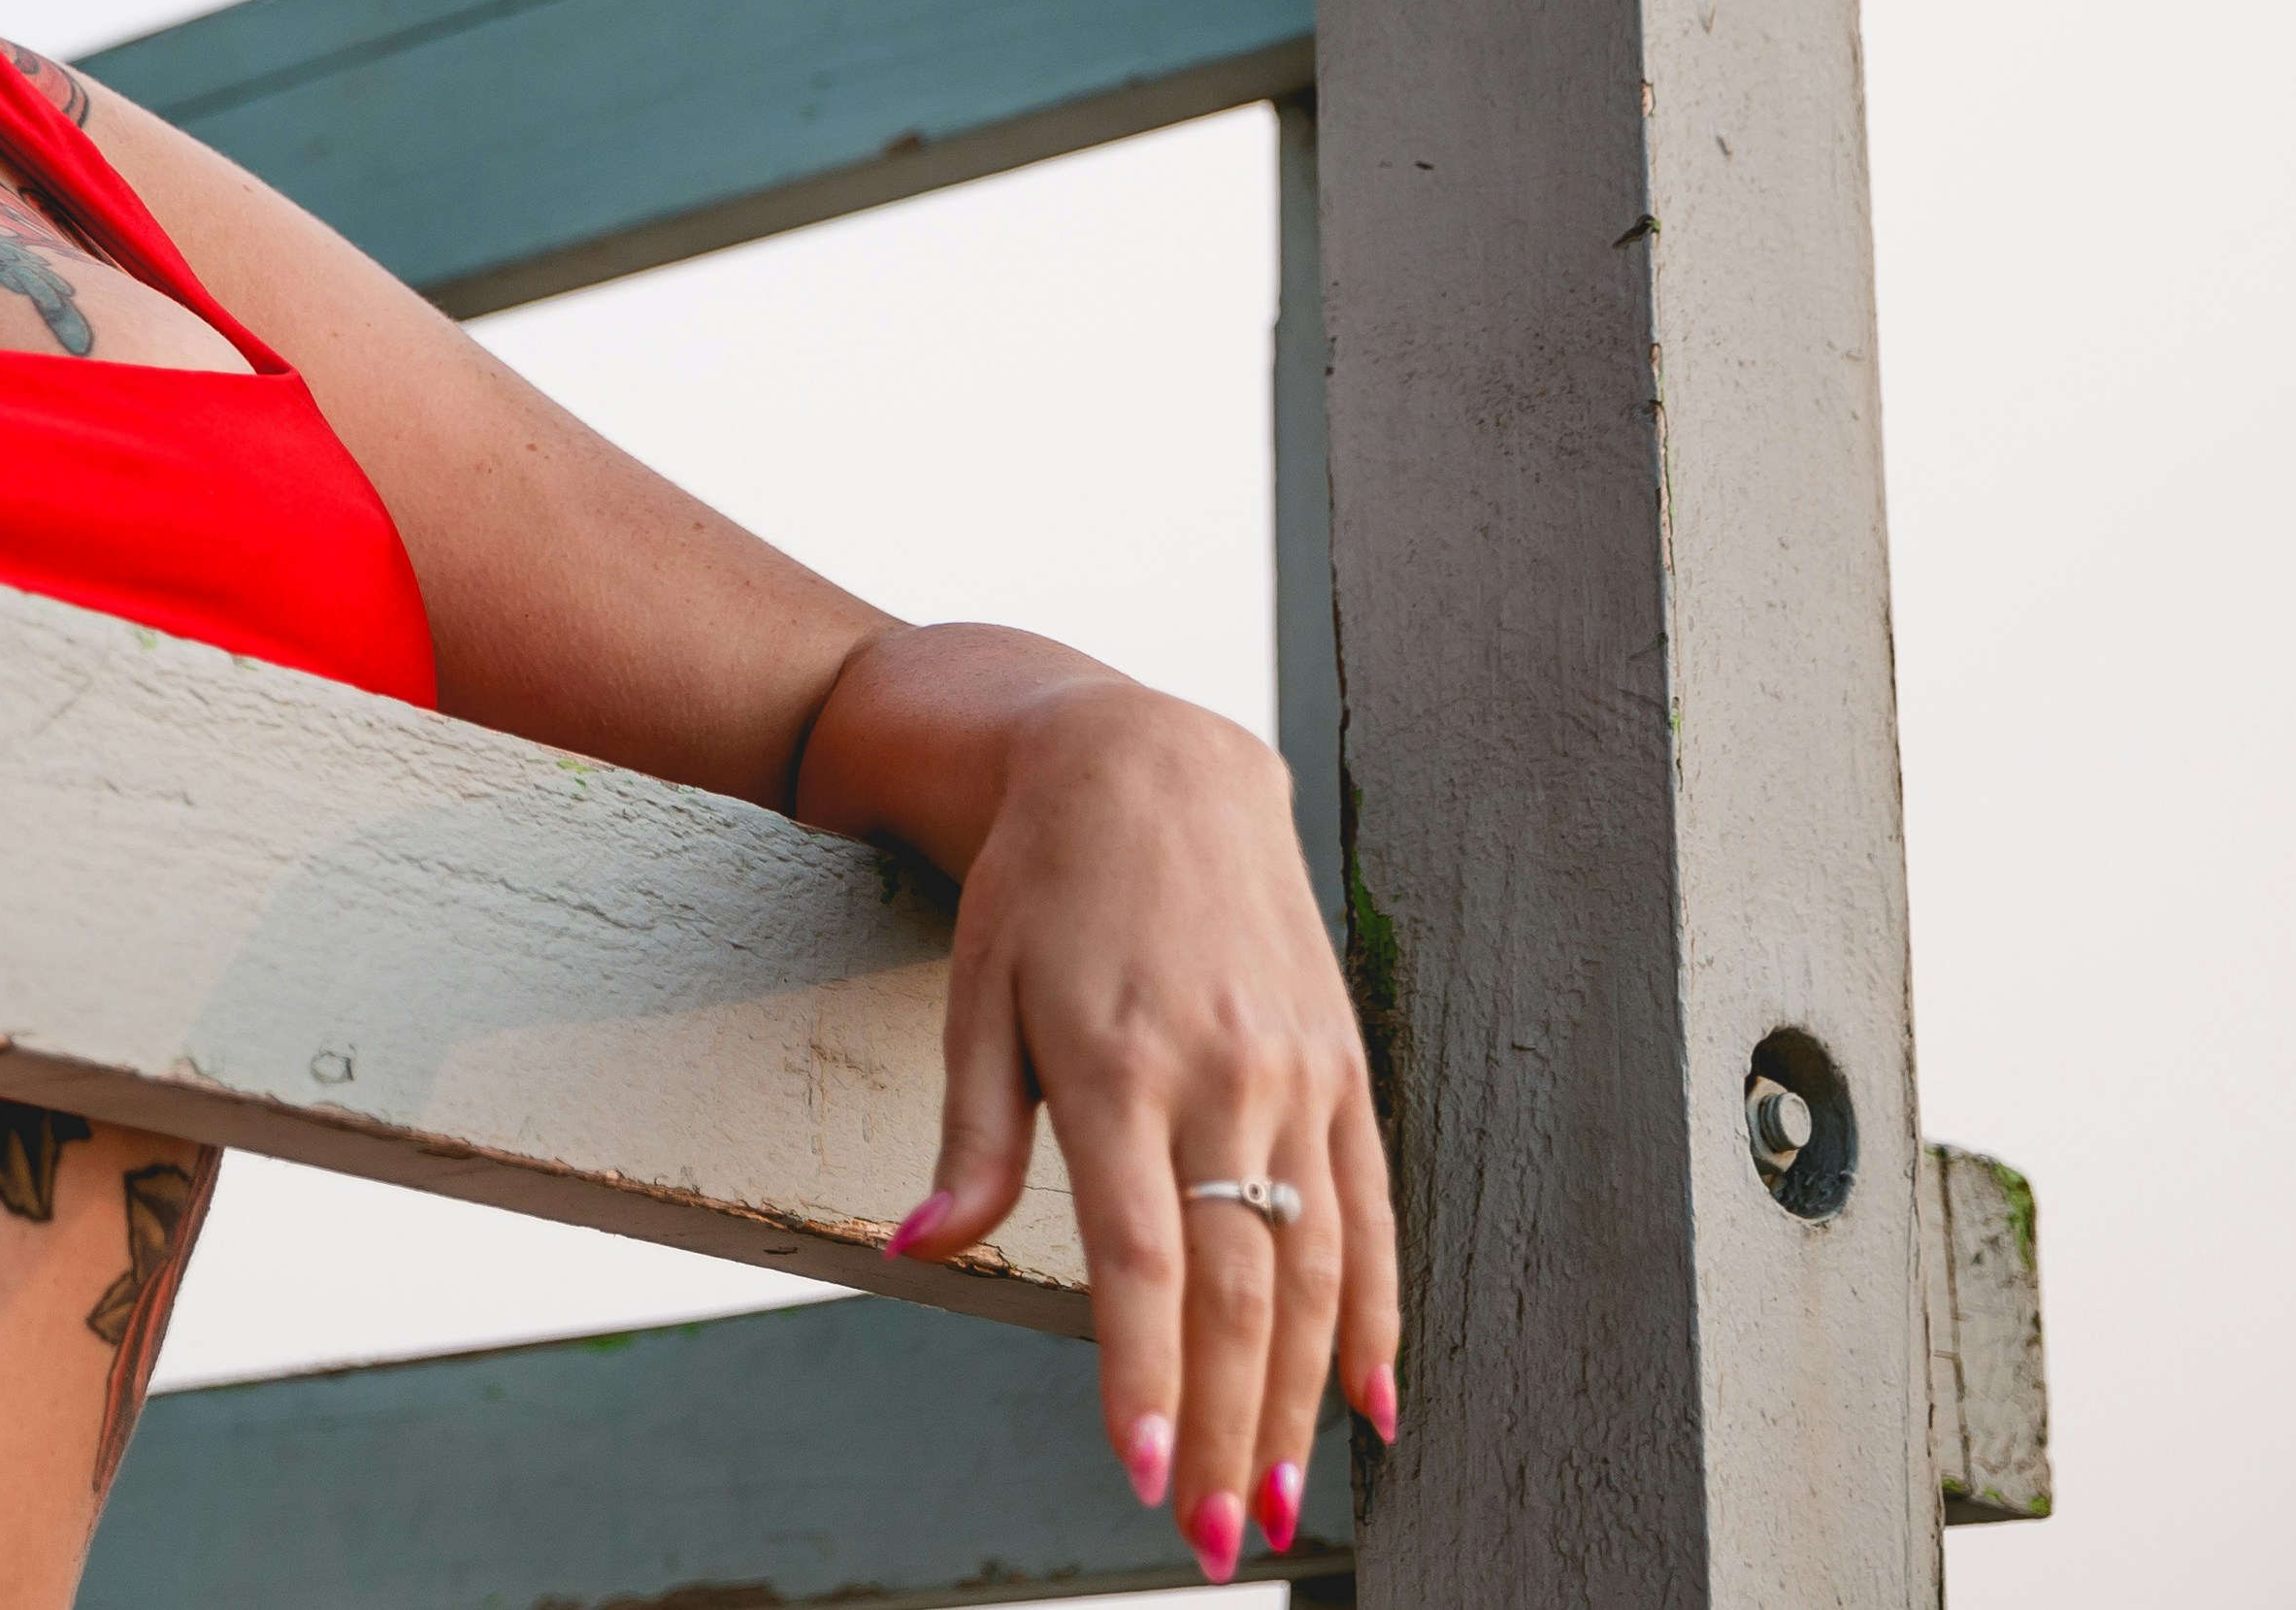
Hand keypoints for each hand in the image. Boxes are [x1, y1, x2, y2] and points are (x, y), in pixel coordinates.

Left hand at [862, 669, 1396, 1580]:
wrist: (1152, 763)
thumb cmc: (1039, 885)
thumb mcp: (974, 992)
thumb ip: (969, 1136)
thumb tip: (917, 1250)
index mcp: (1114, 1064)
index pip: (1139, 1253)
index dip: (1144, 1369)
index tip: (1147, 1469)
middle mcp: (1220, 1074)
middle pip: (1238, 1283)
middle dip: (1229, 1421)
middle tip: (1219, 1535)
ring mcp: (1294, 1071)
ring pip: (1314, 1263)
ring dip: (1300, 1396)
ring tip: (1279, 1498)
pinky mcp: (1341, 1063)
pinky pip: (1371, 1208)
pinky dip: (1377, 1313)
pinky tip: (1373, 1403)